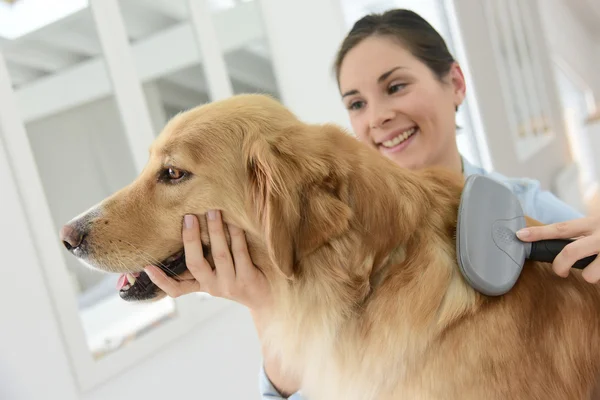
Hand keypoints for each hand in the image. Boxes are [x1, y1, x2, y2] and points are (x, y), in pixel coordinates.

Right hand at [144, 210, 272, 311]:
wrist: (268, 298)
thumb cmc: (238, 277)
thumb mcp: (217, 275)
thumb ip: (202, 261)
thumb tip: (188, 229)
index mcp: (202, 285)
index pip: (176, 289)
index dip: (161, 280)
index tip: (146, 267)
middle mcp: (213, 287)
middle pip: (196, 264)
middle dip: (191, 239)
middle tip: (188, 216)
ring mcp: (231, 284)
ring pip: (220, 256)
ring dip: (215, 231)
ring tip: (212, 211)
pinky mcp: (249, 280)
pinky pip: (241, 254)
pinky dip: (236, 236)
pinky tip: (235, 223)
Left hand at [517, 216, 599, 281]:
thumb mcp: (598, 227)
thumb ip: (582, 233)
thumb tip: (554, 242)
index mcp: (592, 223)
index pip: (561, 228)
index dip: (539, 233)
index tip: (520, 235)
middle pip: (570, 252)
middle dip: (560, 265)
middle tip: (560, 272)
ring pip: (590, 273)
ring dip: (589, 275)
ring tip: (595, 270)